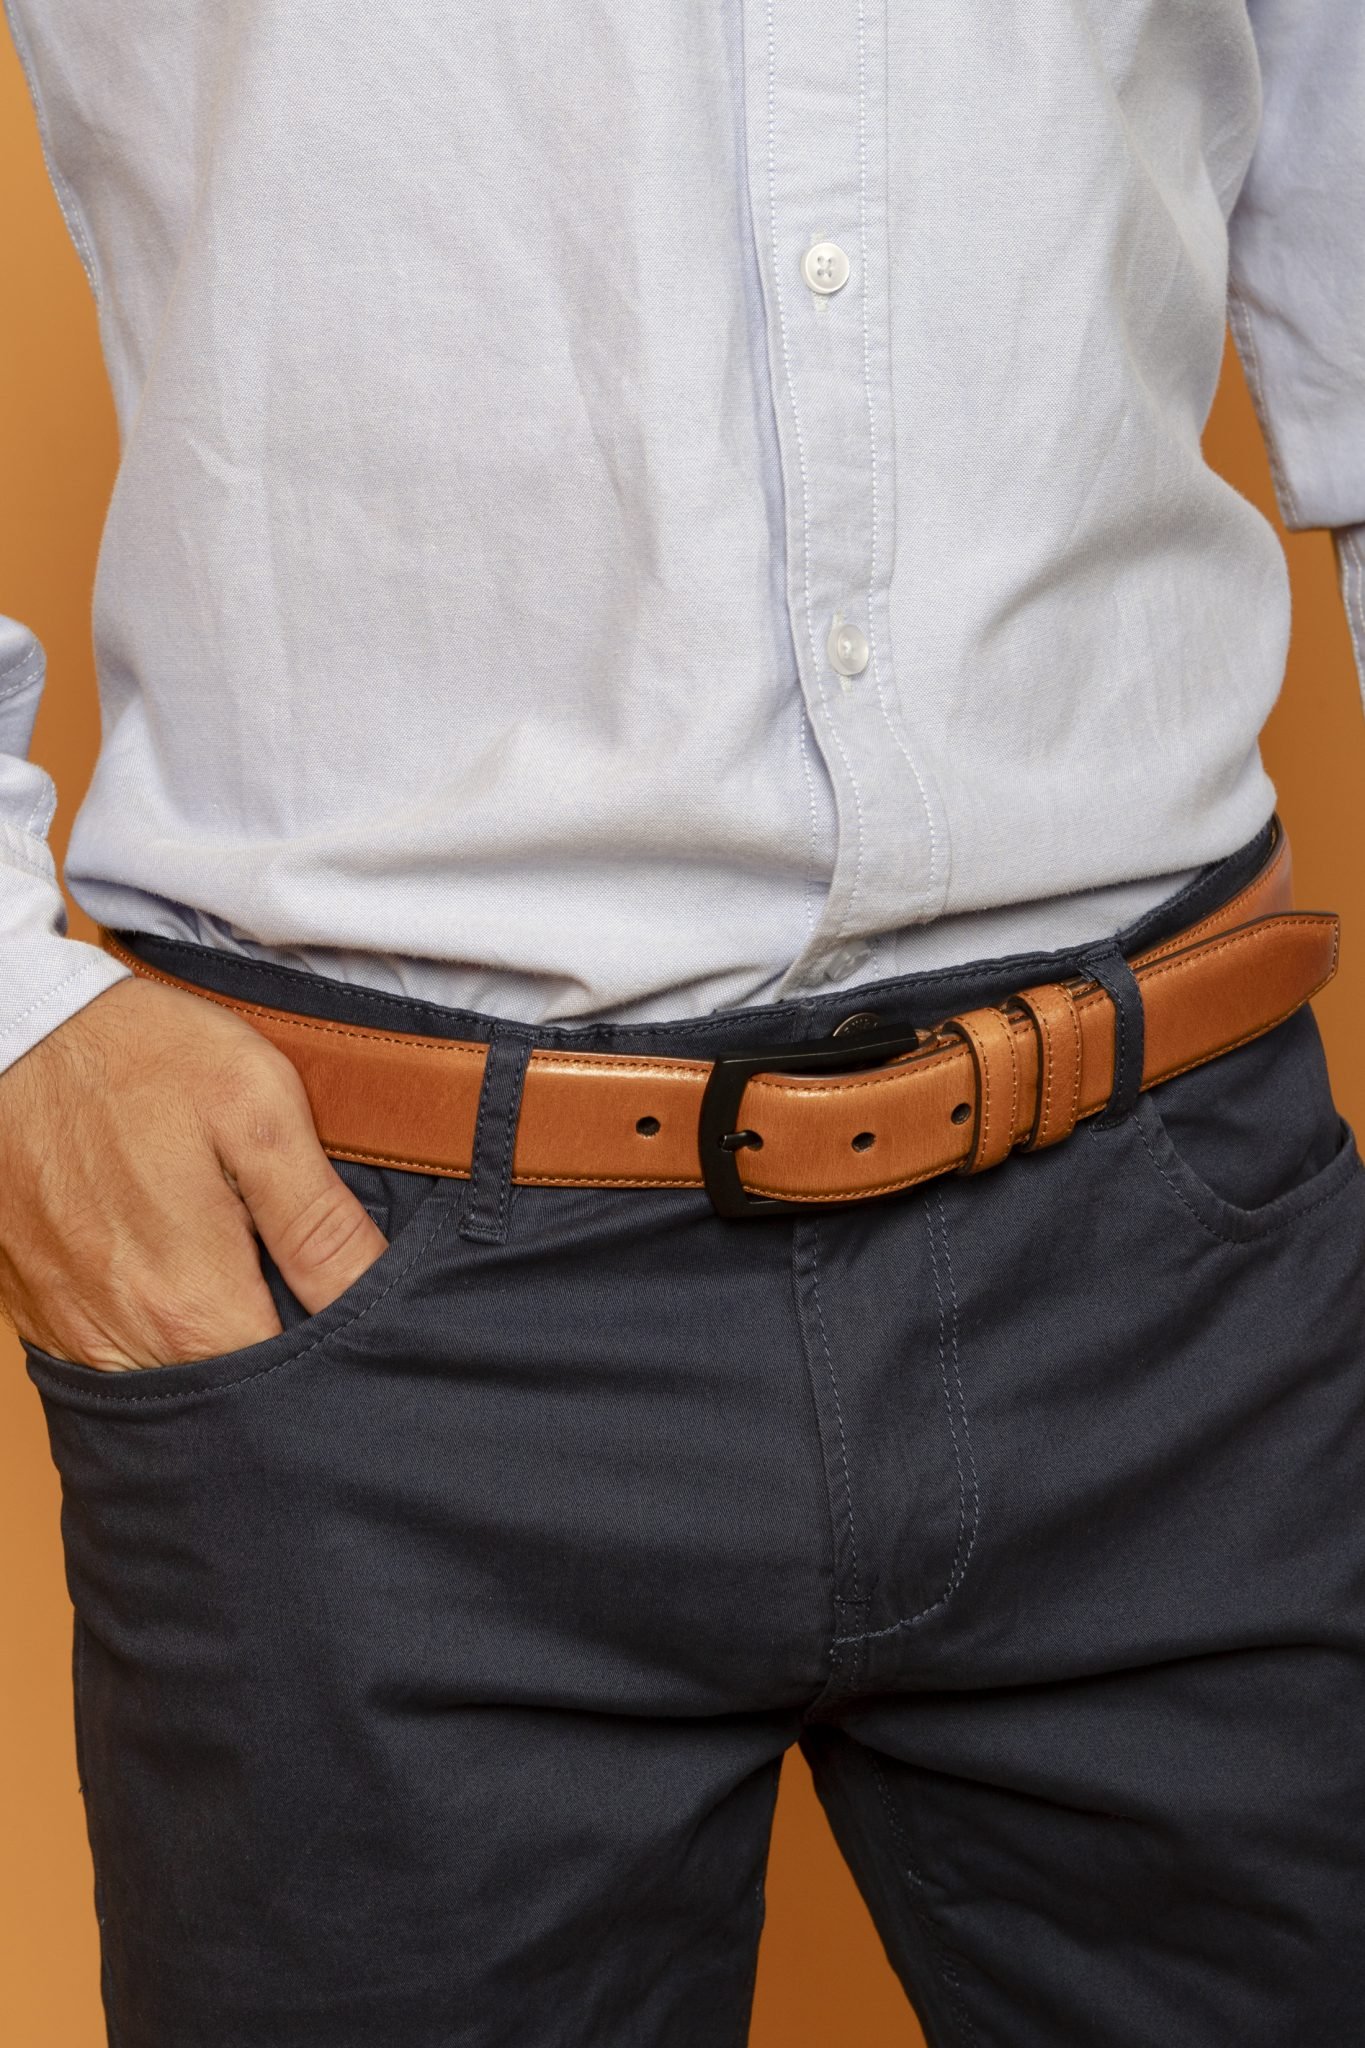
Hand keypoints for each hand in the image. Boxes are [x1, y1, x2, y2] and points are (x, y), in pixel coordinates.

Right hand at [0, 974, 386, 1370]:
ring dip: (210, 1349)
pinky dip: (150, 1333)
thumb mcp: (259, 1113)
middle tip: (295, 1287)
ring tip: (238, 1279)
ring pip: (167, 1380)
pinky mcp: (38, 1308)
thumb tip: (376, 1294)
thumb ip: (319, 1222)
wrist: (18, 1030)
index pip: (287, 1387)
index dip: (334, 1357)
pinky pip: (110, 1355)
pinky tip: (175, 1276)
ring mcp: (71, 1328)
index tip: (349, 1314)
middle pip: (226, 1394)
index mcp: (194, 1304)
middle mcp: (125, 1338)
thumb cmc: (142, 1056)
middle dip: (274, 1357)